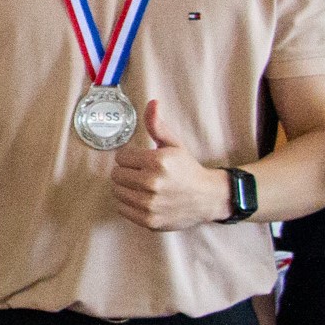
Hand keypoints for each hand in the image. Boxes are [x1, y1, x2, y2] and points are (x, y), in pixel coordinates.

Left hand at [111, 100, 226, 230]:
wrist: (208, 198)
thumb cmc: (188, 169)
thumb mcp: (174, 144)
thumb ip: (157, 125)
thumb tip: (152, 103)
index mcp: (157, 162)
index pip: (121, 157)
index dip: (129, 158)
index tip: (140, 161)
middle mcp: (152, 183)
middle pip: (116, 175)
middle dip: (125, 172)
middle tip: (139, 173)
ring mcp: (150, 204)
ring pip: (117, 192)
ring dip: (125, 188)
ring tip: (140, 186)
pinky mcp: (148, 220)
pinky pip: (122, 209)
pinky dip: (127, 203)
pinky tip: (141, 198)